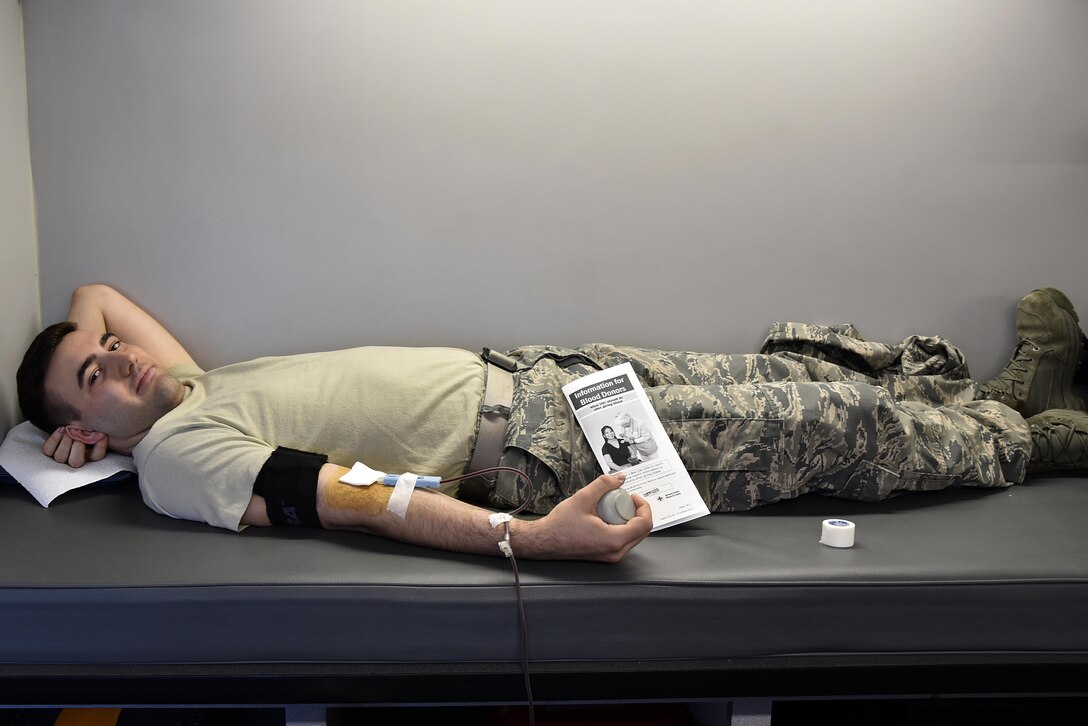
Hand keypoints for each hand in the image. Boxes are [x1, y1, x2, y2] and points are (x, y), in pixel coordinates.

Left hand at [42, 427, 108, 468]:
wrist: (70, 422)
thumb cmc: (85, 424)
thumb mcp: (95, 427)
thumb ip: (99, 430)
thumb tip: (103, 429)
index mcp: (90, 455)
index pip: (97, 456)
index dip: (100, 446)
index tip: (102, 434)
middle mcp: (75, 459)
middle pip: (76, 462)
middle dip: (78, 446)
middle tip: (81, 433)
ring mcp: (61, 456)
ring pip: (60, 457)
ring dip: (65, 442)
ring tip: (69, 430)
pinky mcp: (49, 451)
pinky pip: (48, 449)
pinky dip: (54, 439)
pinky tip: (61, 429)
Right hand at [515, 474, 652, 562]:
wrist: (544, 541)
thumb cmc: (559, 526)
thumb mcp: (583, 498)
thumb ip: (603, 484)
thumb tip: (619, 478)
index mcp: (613, 540)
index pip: (644, 524)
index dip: (643, 506)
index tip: (633, 496)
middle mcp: (615, 552)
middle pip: (642, 531)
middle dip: (637, 512)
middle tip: (624, 499)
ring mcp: (611, 555)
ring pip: (634, 536)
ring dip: (629, 519)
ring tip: (614, 507)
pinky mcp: (606, 555)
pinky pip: (624, 540)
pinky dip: (622, 527)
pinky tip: (608, 517)